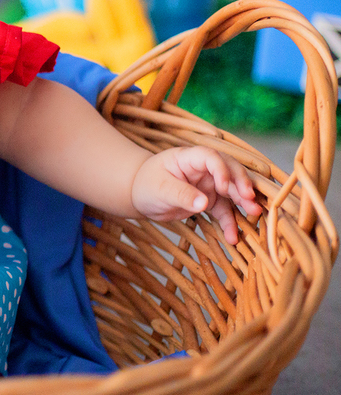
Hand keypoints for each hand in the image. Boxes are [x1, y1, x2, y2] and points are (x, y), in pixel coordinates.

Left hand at [130, 146, 261, 245]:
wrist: (140, 196)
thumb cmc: (147, 185)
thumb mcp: (160, 189)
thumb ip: (181, 194)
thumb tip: (204, 203)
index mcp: (188, 158)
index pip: (210, 157)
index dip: (221, 170)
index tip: (224, 187)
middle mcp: (202, 169)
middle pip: (229, 170)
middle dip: (241, 184)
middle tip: (250, 200)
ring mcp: (208, 184)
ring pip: (231, 191)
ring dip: (243, 202)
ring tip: (254, 214)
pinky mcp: (209, 201)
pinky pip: (223, 211)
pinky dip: (229, 223)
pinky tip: (232, 237)